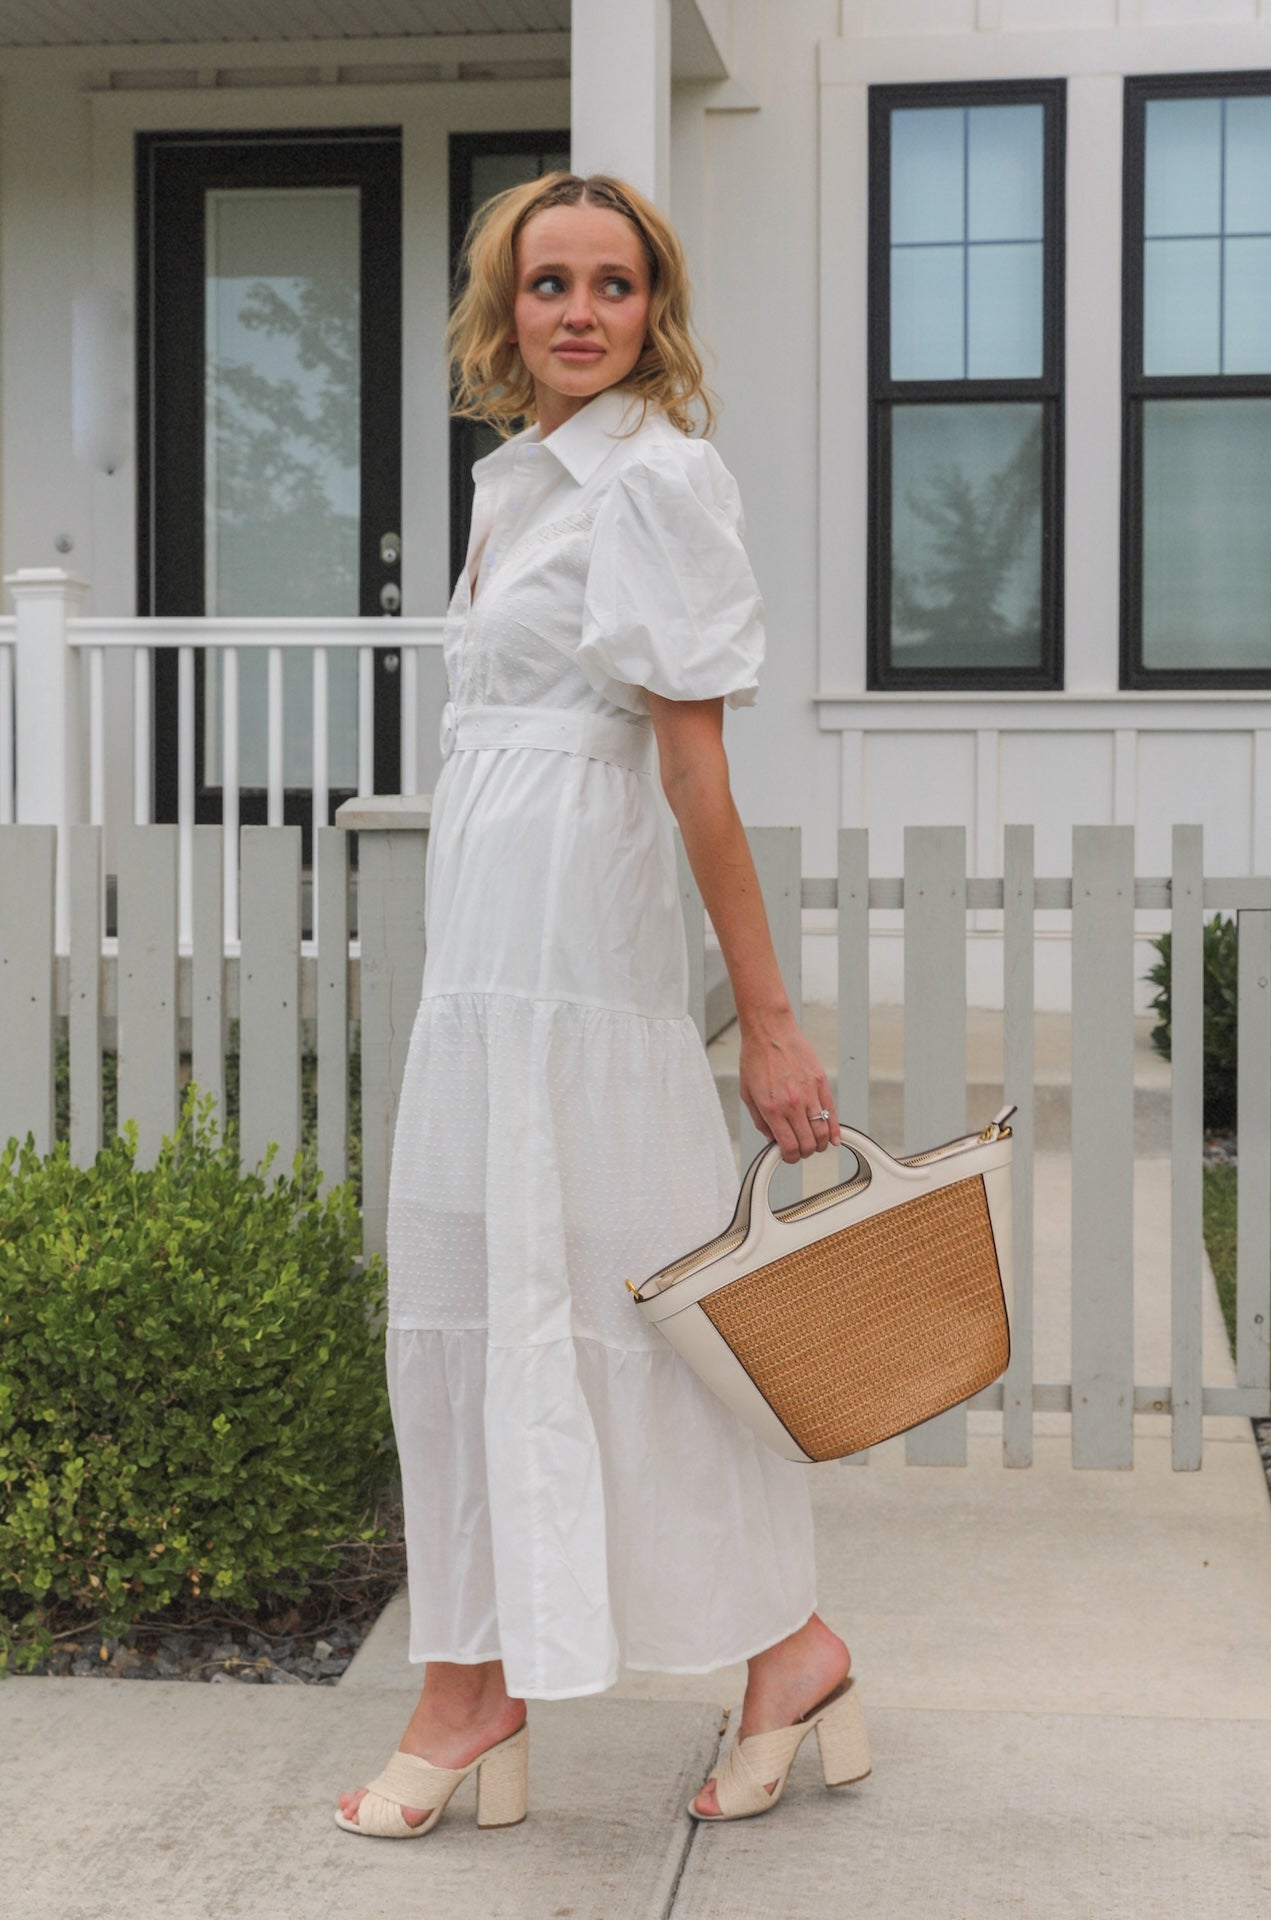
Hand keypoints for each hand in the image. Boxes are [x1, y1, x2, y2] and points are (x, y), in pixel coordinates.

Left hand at [738, 1007, 841, 1163]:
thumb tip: (772, 1140)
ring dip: (820, 1144)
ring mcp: (809, 1094)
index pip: (789, 1147)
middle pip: (808, 1144)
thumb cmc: (755, 1059)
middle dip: (804, 1153)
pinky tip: (835, 1139)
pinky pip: (832, 1114)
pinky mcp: (821, 1083)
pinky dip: (835, 1131)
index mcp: (772, 1109)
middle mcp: (793, 1104)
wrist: (769, 1032)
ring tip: (815, 1143)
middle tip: (800, 1150)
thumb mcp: (747, 1094)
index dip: (790, 1157)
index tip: (788, 1156)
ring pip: (823, 1132)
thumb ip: (760, 1121)